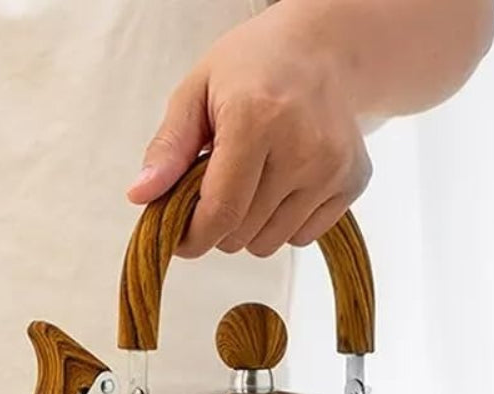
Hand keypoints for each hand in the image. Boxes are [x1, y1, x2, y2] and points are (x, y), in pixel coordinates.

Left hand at [128, 0, 370, 257]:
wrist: (324, 50)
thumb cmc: (253, 67)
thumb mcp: (196, 92)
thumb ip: (168, 147)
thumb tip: (141, 196)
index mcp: (257, 119)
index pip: (221, 212)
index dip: (193, 238)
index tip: (181, 238)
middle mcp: (301, 147)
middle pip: (242, 234)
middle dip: (218, 226)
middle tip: (216, 191)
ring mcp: (332, 167)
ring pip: (270, 243)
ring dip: (250, 228)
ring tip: (251, 184)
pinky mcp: (352, 181)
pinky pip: (303, 237)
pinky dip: (283, 224)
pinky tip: (282, 185)